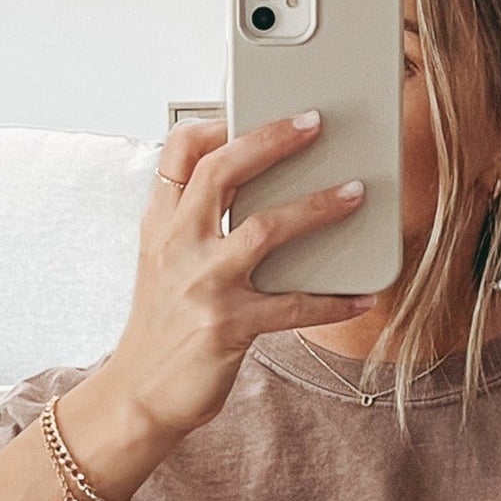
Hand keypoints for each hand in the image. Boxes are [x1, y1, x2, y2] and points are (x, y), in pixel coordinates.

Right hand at [86, 114, 376, 455]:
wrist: (139, 394)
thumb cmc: (162, 329)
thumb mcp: (164, 265)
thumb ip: (197, 225)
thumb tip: (257, 193)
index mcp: (161, 225)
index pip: (179, 153)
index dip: (216, 122)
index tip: (251, 105)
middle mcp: (177, 246)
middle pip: (223, 171)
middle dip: (273, 140)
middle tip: (316, 123)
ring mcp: (203, 285)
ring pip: (265, 228)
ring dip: (317, 207)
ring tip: (356, 194)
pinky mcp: (228, 327)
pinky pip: (293, 306)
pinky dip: (333, 301)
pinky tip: (361, 296)